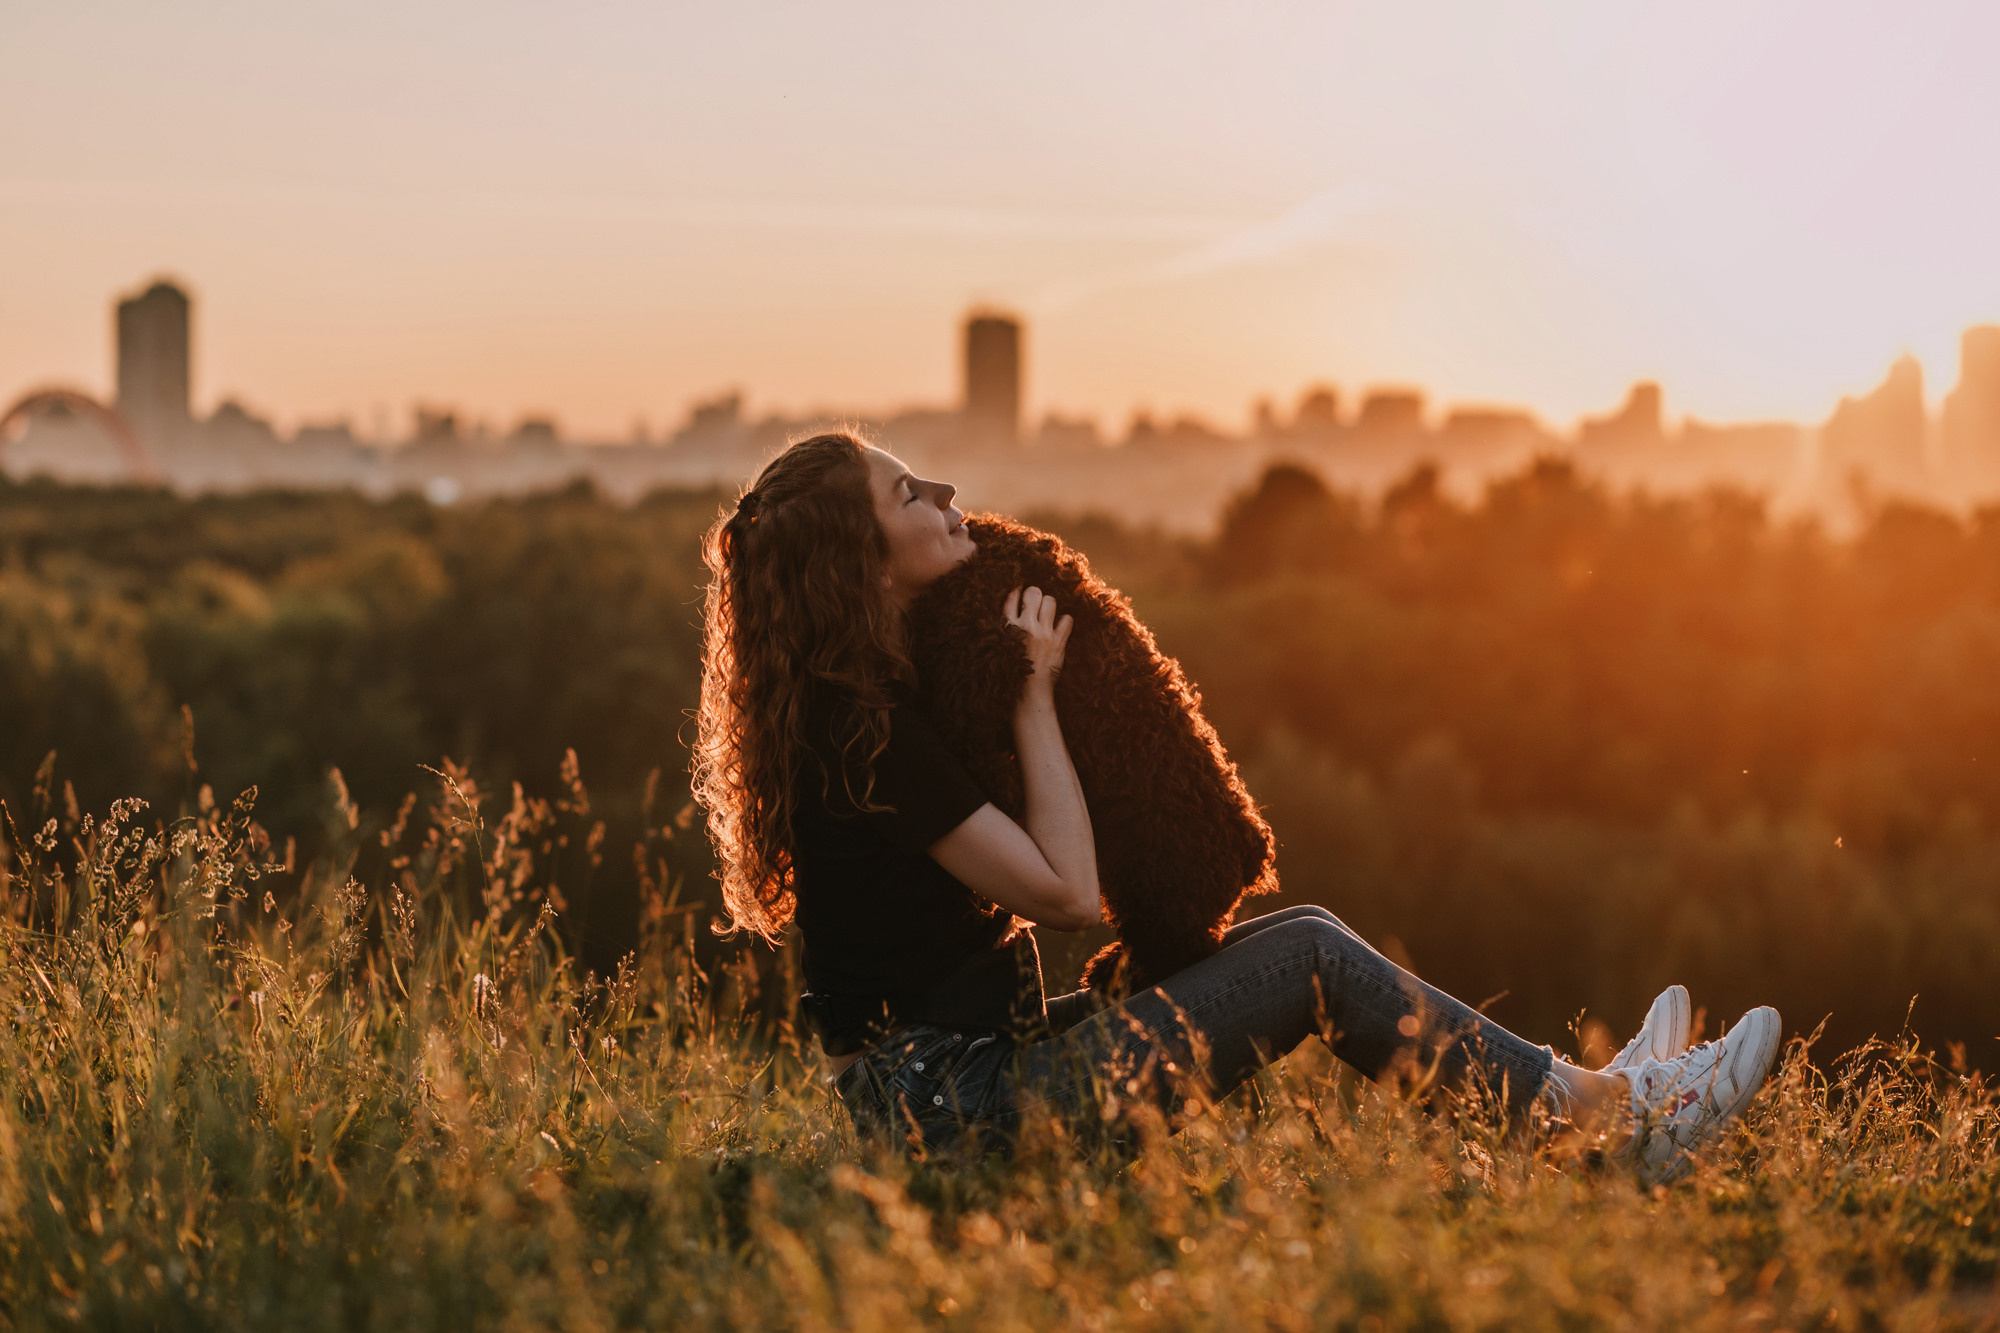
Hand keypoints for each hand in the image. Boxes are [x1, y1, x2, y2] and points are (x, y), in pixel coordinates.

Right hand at [1003, 586, 1072, 700]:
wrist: (1028, 694)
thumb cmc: (1012, 674)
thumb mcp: (1000, 649)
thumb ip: (1005, 631)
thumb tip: (1010, 617)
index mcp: (1006, 628)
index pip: (1011, 598)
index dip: (1017, 592)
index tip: (1020, 592)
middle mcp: (1025, 627)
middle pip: (1033, 593)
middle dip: (1035, 594)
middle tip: (1035, 602)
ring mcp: (1043, 634)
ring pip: (1051, 602)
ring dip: (1050, 605)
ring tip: (1047, 614)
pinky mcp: (1058, 643)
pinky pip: (1067, 620)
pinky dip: (1065, 622)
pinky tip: (1060, 627)